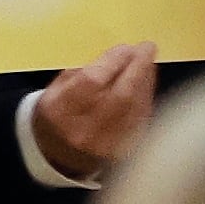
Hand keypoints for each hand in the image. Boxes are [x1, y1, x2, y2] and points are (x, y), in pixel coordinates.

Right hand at [26, 42, 157, 182]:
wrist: (57, 156)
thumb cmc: (57, 115)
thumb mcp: (56, 89)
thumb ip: (82, 72)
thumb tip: (115, 55)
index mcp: (60, 111)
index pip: (92, 82)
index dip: (113, 62)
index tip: (126, 47)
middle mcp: (83, 130)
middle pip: (120, 96)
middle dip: (137, 68)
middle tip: (146, 49)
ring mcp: (104, 144)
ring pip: (134, 108)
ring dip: (145, 82)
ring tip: (148, 63)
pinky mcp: (122, 151)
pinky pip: (140, 121)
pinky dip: (146, 99)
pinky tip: (146, 84)